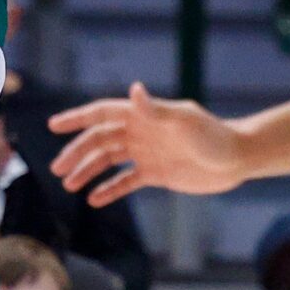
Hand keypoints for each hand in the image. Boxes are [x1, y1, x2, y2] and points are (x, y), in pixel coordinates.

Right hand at [47, 82, 249, 203]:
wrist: (235, 159)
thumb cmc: (212, 135)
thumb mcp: (184, 121)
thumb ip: (155, 109)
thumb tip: (134, 89)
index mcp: (142, 115)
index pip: (102, 113)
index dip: (77, 118)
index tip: (54, 126)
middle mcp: (140, 132)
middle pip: (99, 141)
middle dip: (77, 153)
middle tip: (57, 170)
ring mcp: (145, 153)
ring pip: (108, 161)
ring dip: (88, 171)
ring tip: (70, 186)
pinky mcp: (154, 174)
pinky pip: (125, 182)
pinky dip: (109, 190)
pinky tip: (94, 200)